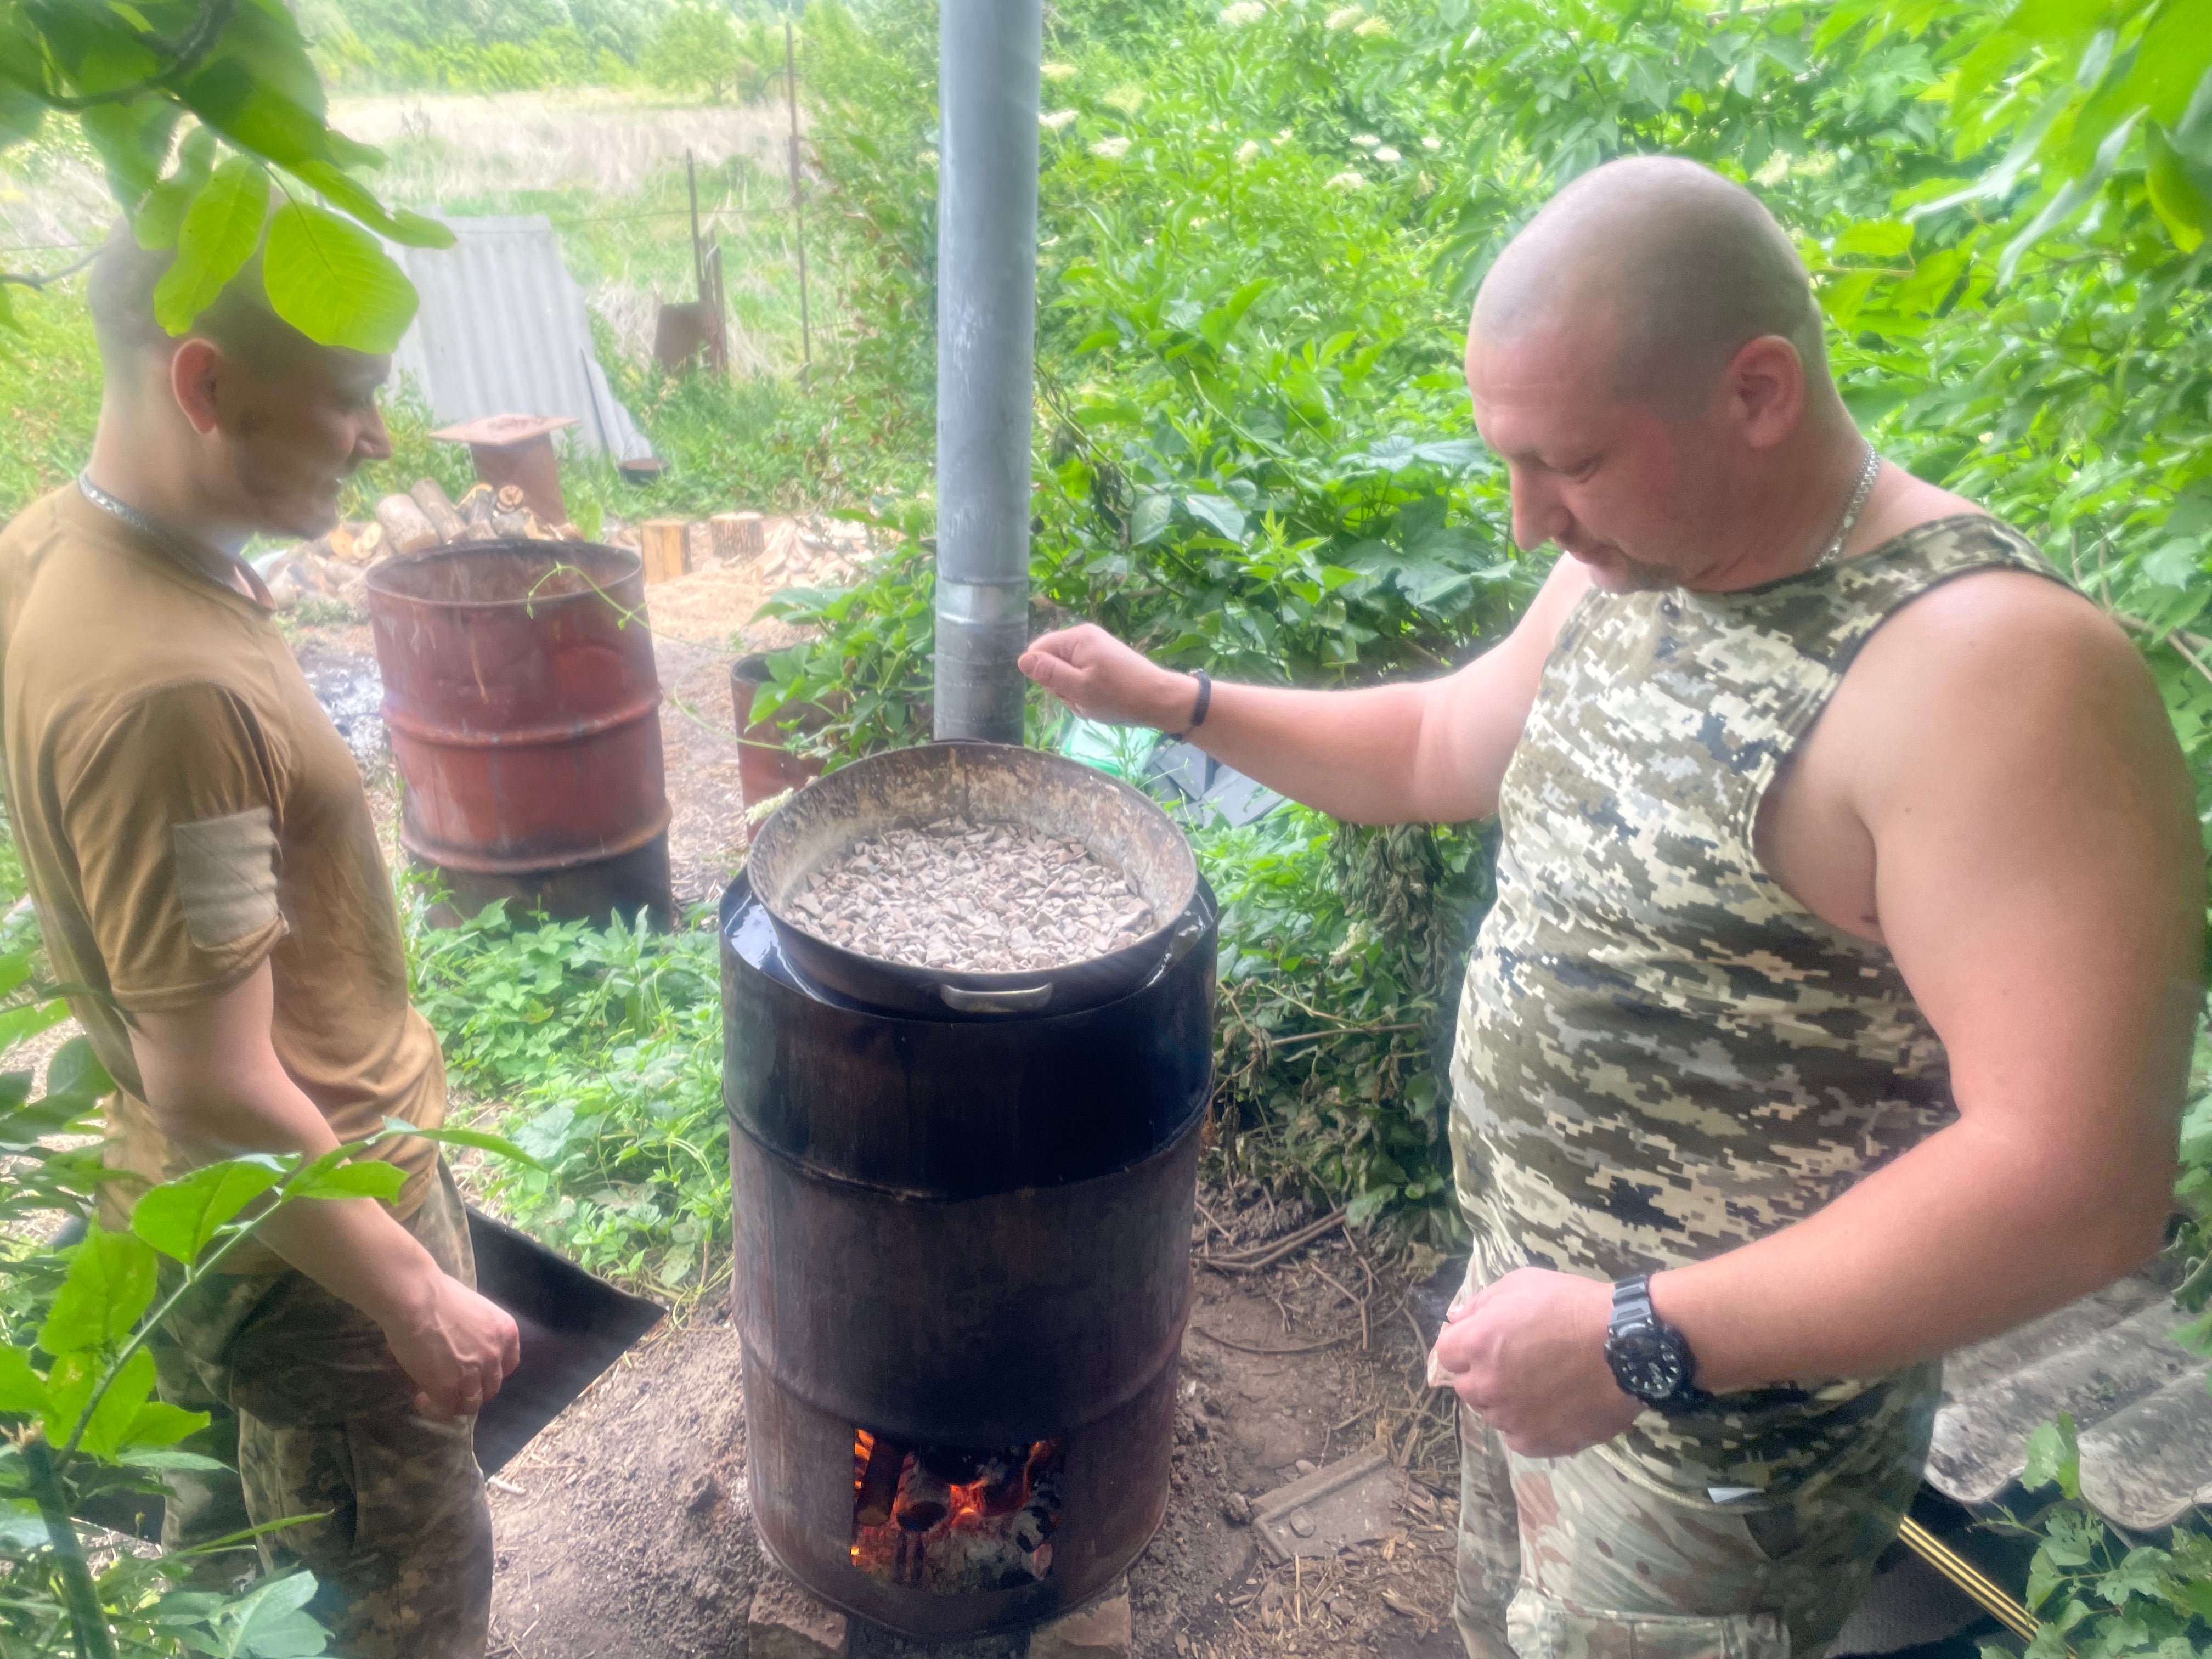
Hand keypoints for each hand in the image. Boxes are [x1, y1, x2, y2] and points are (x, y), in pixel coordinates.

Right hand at [379, 1271, 521, 1420]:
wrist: (417, 1299)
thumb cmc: (440, 1294)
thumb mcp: (475, 1309)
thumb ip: (479, 1330)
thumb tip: (467, 1339)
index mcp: (506, 1333)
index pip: (509, 1364)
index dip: (493, 1372)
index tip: (478, 1372)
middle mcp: (494, 1356)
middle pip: (492, 1387)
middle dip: (474, 1390)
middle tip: (454, 1385)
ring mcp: (472, 1374)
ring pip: (472, 1404)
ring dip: (456, 1403)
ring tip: (436, 1397)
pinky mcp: (446, 1388)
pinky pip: (446, 1409)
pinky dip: (434, 1408)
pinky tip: (422, 1398)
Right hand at [1020, 624, 1194, 728]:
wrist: (1160, 701)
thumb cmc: (1119, 696)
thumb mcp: (1078, 689)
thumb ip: (1049, 674)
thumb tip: (1022, 659)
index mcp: (1076, 638)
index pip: (1037, 651)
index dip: (1044, 676)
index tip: (1065, 690)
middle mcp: (1085, 636)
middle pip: (1052, 663)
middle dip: (1062, 686)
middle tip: (1083, 699)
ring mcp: (1096, 648)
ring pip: (1067, 673)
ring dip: (1075, 693)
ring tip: (1094, 702)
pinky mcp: (1105, 660)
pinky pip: (1082, 676)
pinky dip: (1087, 692)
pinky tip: (1101, 700)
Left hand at [1428, 1267, 1640, 1457]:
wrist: (1628, 1345)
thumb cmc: (1574, 1305)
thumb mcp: (1523, 1283)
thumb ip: (1481, 1303)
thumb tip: (1455, 1319)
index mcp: (1478, 1344)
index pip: (1447, 1353)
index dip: (1466, 1345)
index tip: (1488, 1341)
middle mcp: (1487, 1386)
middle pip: (1467, 1386)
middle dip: (1483, 1373)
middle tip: (1518, 1362)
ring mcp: (1512, 1419)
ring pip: (1493, 1413)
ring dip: (1506, 1401)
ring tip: (1542, 1384)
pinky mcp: (1539, 1443)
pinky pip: (1518, 1438)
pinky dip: (1529, 1426)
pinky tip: (1552, 1408)